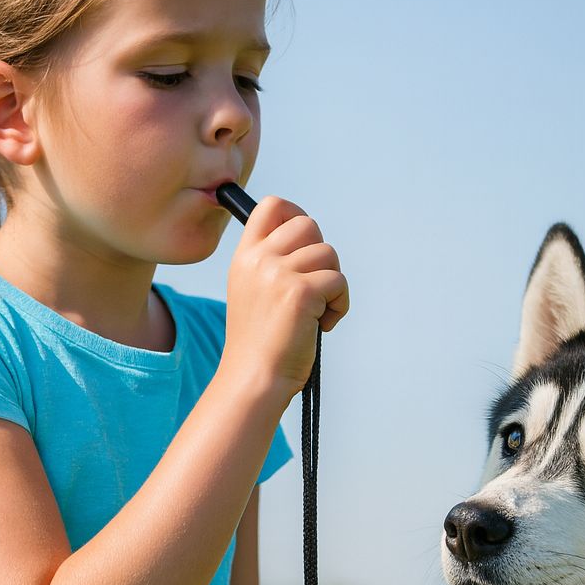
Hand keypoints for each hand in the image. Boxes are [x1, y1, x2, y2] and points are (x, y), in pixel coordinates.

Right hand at [221, 195, 348, 399]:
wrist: (254, 378)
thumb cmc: (260, 343)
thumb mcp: (253, 292)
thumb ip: (272, 263)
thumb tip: (310, 242)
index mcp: (245, 257)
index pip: (271, 206)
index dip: (295, 214)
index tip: (305, 242)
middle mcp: (258, 260)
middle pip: (307, 224)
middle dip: (321, 255)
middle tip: (314, 286)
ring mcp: (278, 274)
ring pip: (328, 253)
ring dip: (332, 284)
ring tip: (317, 312)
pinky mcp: (300, 292)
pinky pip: (338, 281)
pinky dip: (339, 305)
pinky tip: (322, 324)